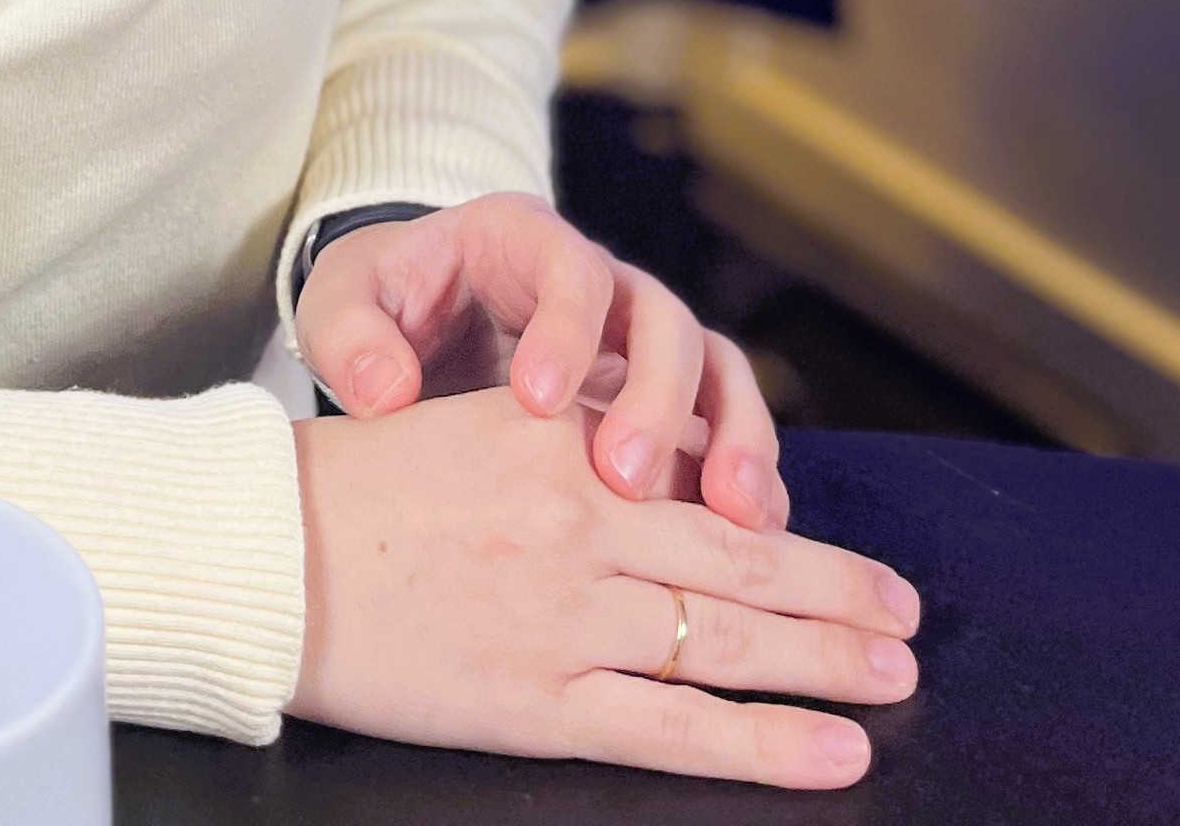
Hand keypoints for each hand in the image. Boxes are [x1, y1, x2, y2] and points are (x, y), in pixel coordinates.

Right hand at [292, 388, 921, 789]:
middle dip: (837, 592)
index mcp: (562, 448)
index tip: (845, 547)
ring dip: (826, 661)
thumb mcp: (476, 428)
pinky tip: (830, 751)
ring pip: (727, 641)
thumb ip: (570, 442)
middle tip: (908, 617)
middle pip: (739, 562)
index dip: (788, 517)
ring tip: (893, 676)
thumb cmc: (360, 487)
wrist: (272, 555)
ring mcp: (567, 618)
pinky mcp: (543, 700)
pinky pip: (677, 728)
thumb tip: (664, 460)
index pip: (702, 482)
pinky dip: (764, 740)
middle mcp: (579, 525)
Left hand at [295, 192, 784, 528]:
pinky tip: (754, 537)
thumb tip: (387, 395)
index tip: (537, 402)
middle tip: (624, 479)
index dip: (565, 329)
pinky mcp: (663, 400)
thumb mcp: (341, 304)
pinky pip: (726, 426)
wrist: (409, 327)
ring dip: (733, 437)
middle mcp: (600, 281)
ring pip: (715, 369)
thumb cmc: (381, 306)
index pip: (568, 267)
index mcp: (522, 239)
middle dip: (654, 397)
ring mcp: (639, 341)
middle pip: (661, 318)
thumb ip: (351, 338)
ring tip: (735, 516)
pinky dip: (745, 473)